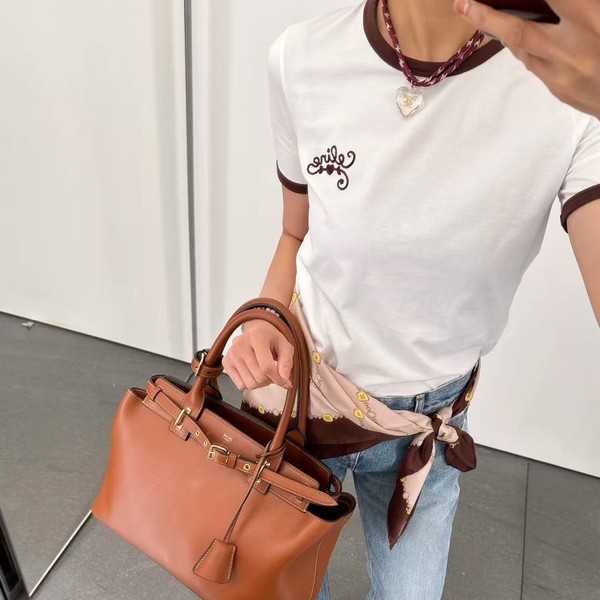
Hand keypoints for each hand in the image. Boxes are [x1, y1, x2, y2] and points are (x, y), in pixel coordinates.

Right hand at [223, 320, 294, 390]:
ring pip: (249, 384)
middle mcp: (240, 344)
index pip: (267, 367)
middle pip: (258, 377)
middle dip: (270, 380)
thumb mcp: (285, 347)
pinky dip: (249, 383)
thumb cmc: (271, 339)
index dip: (278, 379)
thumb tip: (284, 380)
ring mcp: (231, 353)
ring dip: (260, 383)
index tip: (284, 382)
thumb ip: (286, 363)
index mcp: (256, 336)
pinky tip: (253, 372)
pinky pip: (240, 385)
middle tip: (273, 372)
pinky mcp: (226, 362)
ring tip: (263, 372)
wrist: (256, 331)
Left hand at [454, 0, 599, 118]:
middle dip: (487, 18)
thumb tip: (556, 4)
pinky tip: (513, 36)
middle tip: (461, 4)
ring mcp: (564, 75)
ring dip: (500, 31)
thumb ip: (581, 5)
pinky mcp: (561, 91)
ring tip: (478, 12)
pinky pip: (534, 65)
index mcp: (594, 20)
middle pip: (521, 32)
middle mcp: (575, 49)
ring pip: (522, 51)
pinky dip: (522, 48)